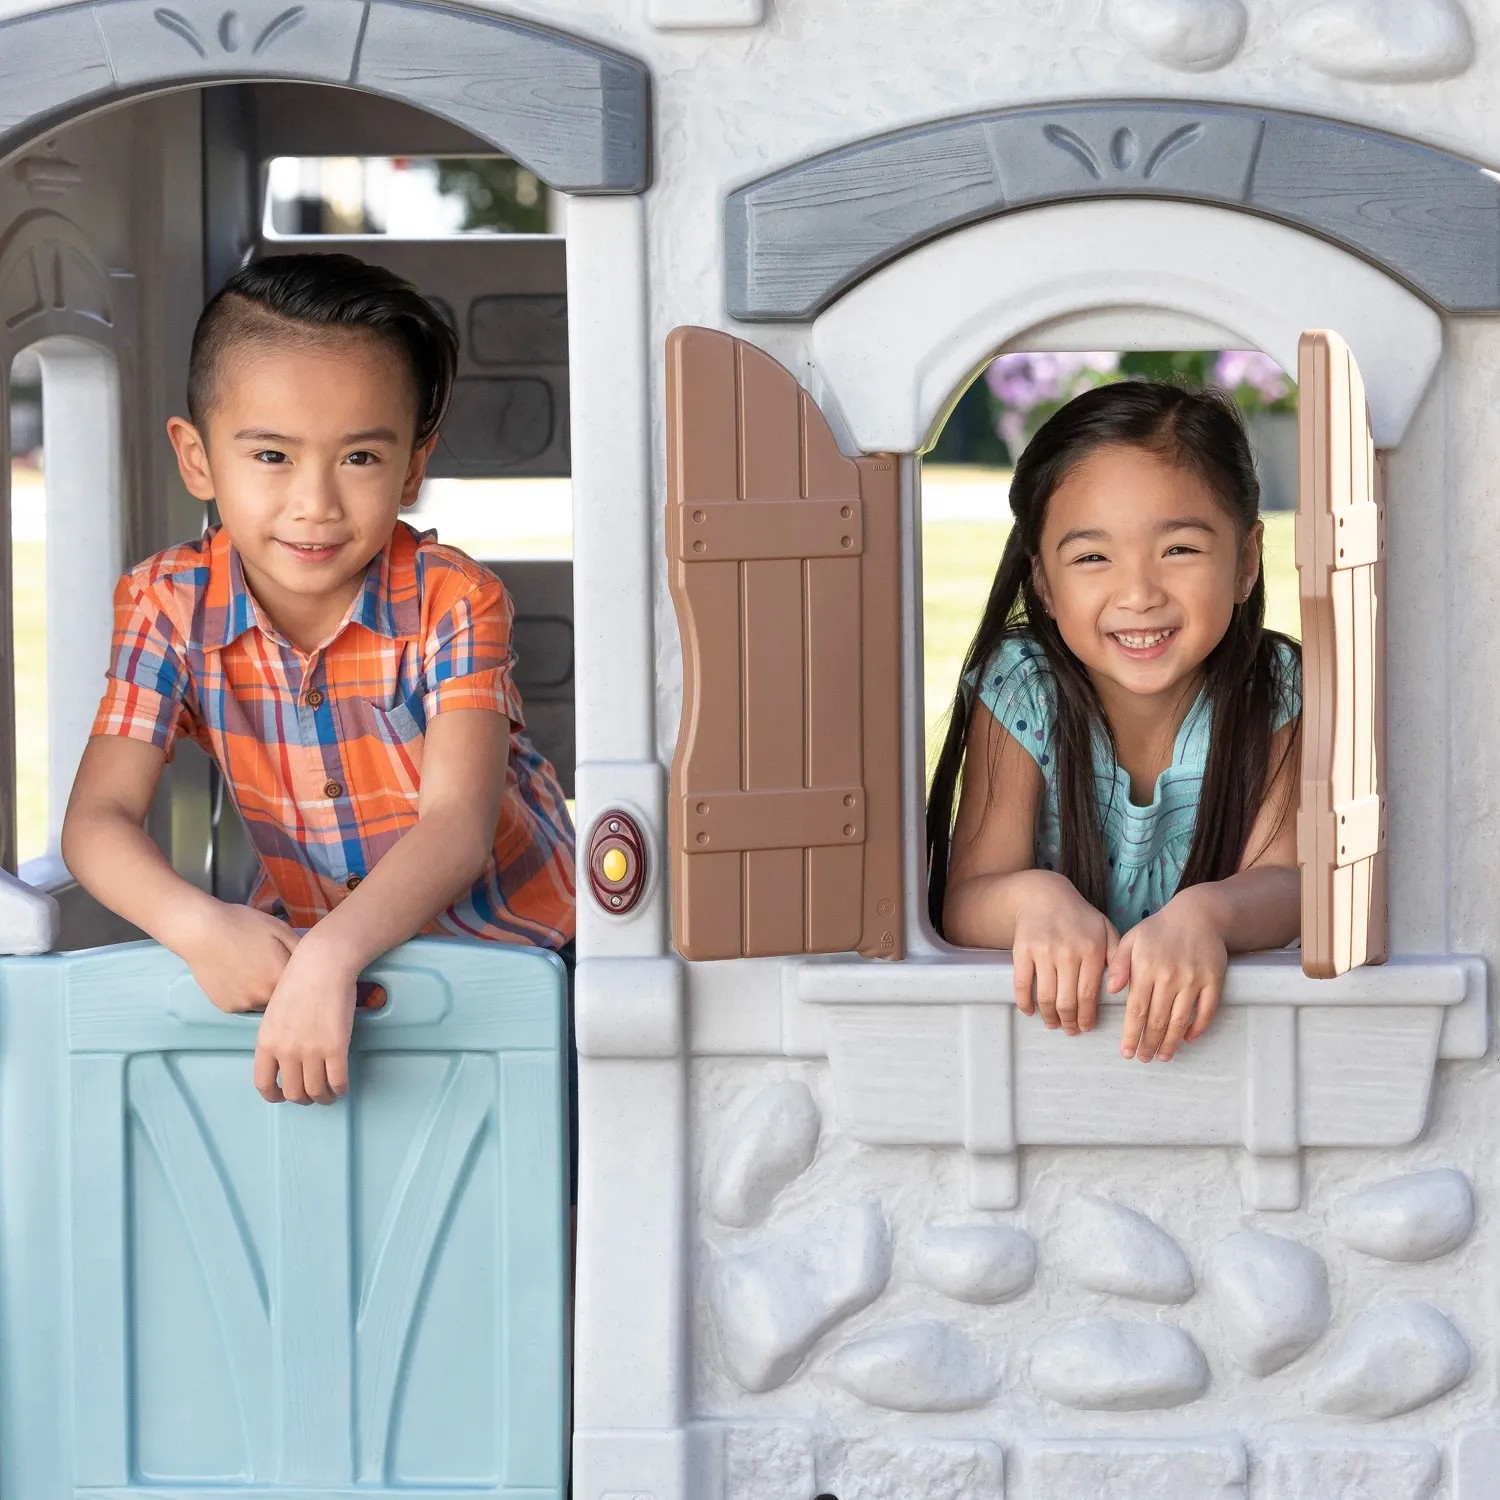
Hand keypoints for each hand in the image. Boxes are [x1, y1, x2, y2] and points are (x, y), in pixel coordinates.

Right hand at [176, 901, 297, 1014]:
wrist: (201, 930)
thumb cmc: (242, 924)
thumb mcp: (279, 929)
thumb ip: (300, 949)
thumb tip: (317, 963)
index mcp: (282, 976)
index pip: (303, 986)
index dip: (302, 978)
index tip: (298, 968)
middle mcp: (265, 996)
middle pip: (284, 998)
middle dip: (283, 985)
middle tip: (271, 965)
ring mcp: (245, 1005)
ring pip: (265, 1003)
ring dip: (264, 991)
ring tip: (253, 968)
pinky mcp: (228, 1008)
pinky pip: (245, 1004)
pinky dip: (244, 994)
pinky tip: (237, 975)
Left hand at [253, 937, 358, 1104]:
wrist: (322, 963)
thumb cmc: (301, 979)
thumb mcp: (275, 1011)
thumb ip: (277, 1036)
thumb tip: (286, 1057)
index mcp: (266, 1042)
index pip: (264, 1084)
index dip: (275, 1096)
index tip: (285, 1096)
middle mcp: (286, 1051)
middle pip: (294, 1093)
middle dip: (305, 1098)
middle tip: (314, 1093)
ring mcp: (311, 1051)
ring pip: (316, 1091)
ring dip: (325, 1097)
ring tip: (331, 1092)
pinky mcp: (336, 1047)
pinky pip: (337, 1081)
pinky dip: (341, 1089)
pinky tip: (343, 1086)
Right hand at [1011, 872, 1118, 1035]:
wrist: (1044, 895)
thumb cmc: (1079, 917)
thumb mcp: (1106, 930)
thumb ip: (1118, 957)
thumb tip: (1119, 989)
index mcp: (1091, 950)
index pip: (1088, 995)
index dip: (1086, 1017)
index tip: (1085, 1027)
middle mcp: (1067, 952)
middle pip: (1067, 1001)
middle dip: (1068, 1022)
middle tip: (1069, 1030)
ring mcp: (1043, 952)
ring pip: (1045, 997)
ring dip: (1048, 1016)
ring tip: (1052, 1023)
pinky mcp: (1022, 950)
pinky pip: (1022, 984)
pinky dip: (1024, 1003)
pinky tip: (1029, 1011)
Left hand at [1107, 889, 1227, 1061]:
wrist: (1198, 914)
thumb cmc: (1159, 929)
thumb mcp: (1131, 939)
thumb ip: (1118, 964)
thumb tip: (1110, 991)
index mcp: (1146, 968)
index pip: (1136, 1010)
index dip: (1131, 1034)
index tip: (1126, 1052)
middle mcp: (1169, 976)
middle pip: (1157, 1020)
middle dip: (1149, 1044)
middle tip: (1144, 1058)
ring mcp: (1193, 979)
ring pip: (1180, 1020)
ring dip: (1170, 1043)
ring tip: (1163, 1056)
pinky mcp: (1214, 980)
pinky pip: (1206, 1011)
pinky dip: (1197, 1028)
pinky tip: (1187, 1039)